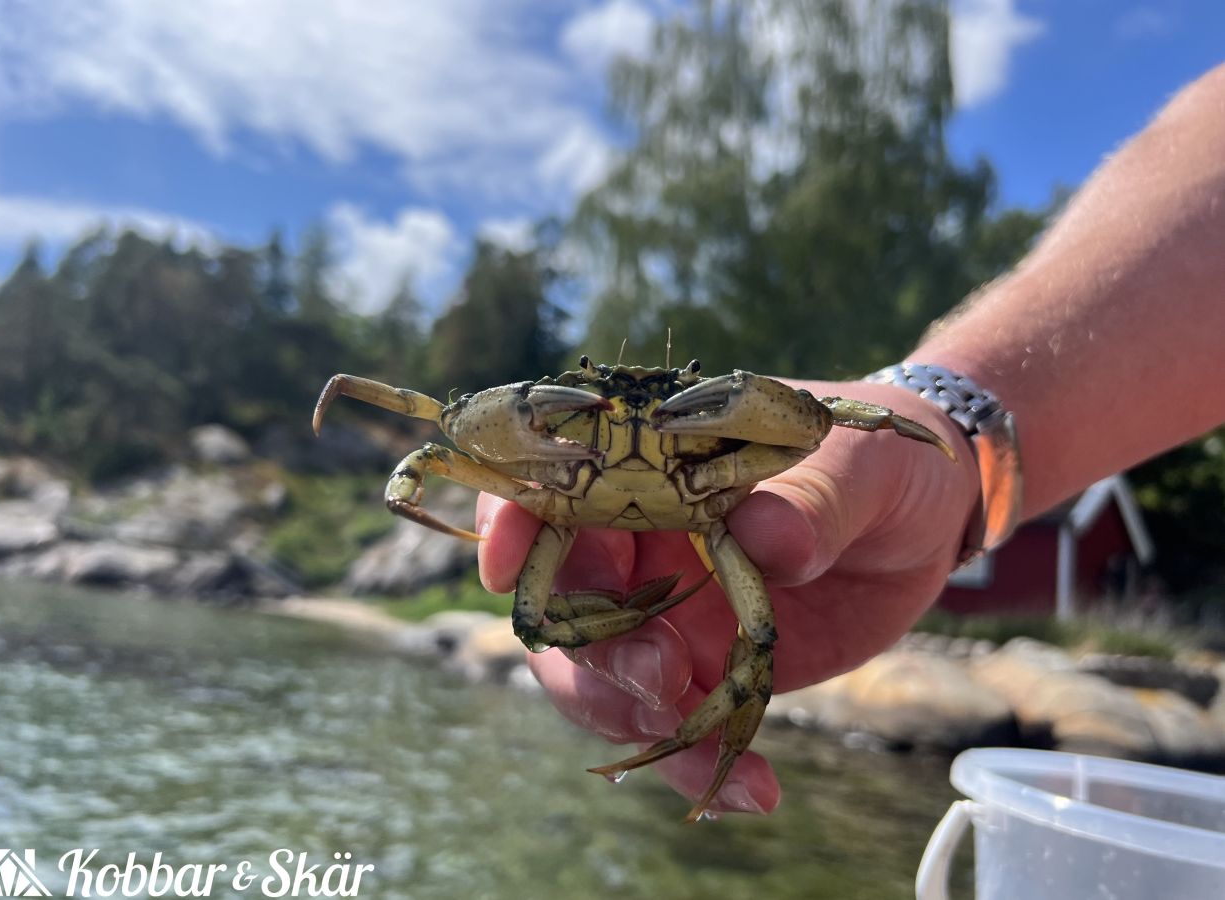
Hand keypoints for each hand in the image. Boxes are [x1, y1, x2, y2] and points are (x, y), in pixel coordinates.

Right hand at [475, 381, 979, 814]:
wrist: (924, 515)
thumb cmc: (879, 456)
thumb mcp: (861, 464)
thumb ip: (812, 498)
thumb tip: (762, 537)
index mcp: (651, 464)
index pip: (551, 484)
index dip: (510, 523)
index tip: (507, 571)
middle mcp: (638, 538)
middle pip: (560, 600)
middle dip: (594, 650)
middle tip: (665, 679)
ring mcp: (662, 607)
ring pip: (596, 675)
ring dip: (631, 718)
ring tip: (709, 743)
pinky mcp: (700, 664)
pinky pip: (668, 722)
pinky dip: (692, 761)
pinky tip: (751, 788)